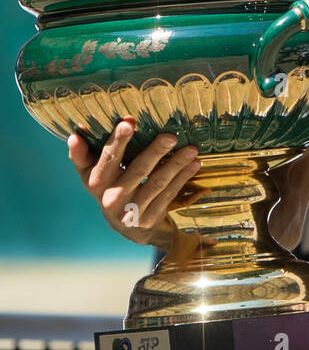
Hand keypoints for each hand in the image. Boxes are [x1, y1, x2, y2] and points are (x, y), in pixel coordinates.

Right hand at [67, 120, 200, 250]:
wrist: (125, 227)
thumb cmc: (109, 188)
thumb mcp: (91, 174)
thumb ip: (82, 155)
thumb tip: (74, 135)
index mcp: (95, 182)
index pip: (108, 158)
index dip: (117, 141)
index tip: (129, 122)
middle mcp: (111, 198)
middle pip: (136, 170)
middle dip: (154, 151)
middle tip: (170, 136)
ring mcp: (131, 212)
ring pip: (156, 183)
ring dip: (176, 165)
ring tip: (191, 149)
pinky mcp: (149, 219)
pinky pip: (168, 195)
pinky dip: (182, 178)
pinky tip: (194, 164)